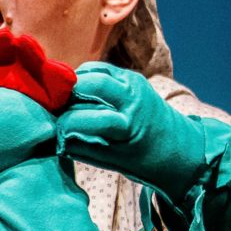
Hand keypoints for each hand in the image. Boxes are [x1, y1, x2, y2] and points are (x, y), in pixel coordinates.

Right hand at [57, 60, 208, 191]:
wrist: (180, 148)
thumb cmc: (142, 161)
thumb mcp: (110, 161)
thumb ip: (79, 145)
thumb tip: (51, 134)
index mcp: (126, 126)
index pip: (82, 118)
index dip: (61, 123)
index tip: (51, 131)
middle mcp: (132, 99)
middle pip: (89, 83)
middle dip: (64, 93)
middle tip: (51, 107)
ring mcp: (133, 83)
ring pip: (92, 71)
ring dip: (72, 83)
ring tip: (61, 99)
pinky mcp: (132, 76)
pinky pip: (100, 70)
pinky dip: (83, 78)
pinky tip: (74, 93)